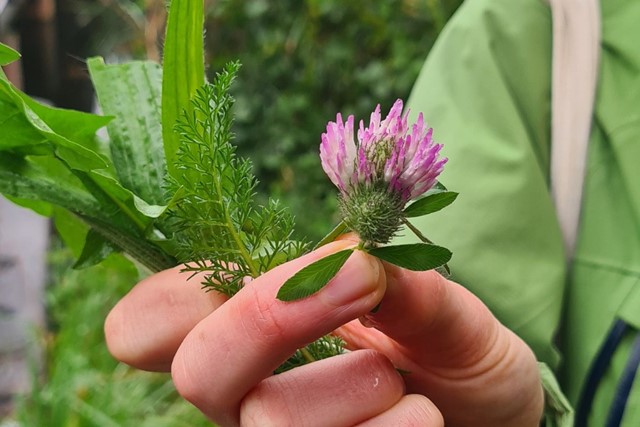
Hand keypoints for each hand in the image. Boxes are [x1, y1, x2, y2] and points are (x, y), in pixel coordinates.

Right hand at [105, 239, 542, 425]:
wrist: (490, 412)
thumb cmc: (450, 353)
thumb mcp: (437, 307)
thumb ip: (398, 280)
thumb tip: (353, 253)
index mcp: (253, 330)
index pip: (153, 320)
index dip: (171, 297)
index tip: (266, 266)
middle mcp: (249, 391)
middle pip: (197, 370)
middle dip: (273, 318)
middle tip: (358, 283)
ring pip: (271, 420)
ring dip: (358, 382)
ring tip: (402, 376)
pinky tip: (420, 416)